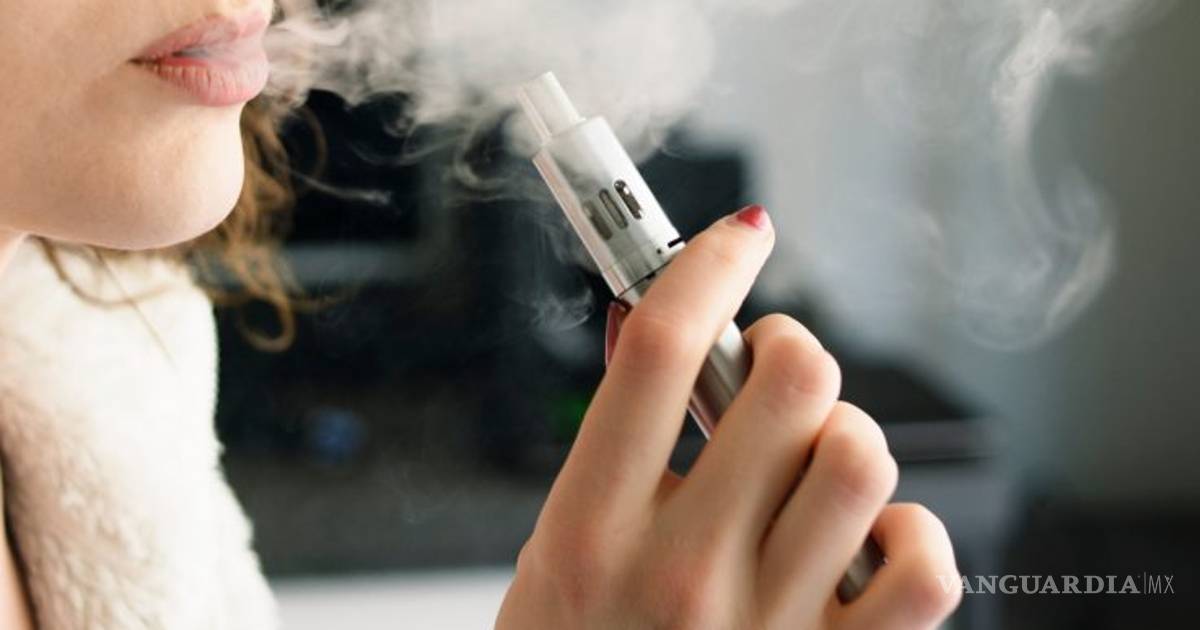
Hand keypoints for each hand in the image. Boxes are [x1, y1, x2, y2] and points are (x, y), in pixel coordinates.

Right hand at [496, 206, 961, 629]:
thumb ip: (610, 443)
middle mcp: (681, 574)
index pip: (662, 353)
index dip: (706, 266)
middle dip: (789, 345)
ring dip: (847, 431)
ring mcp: (765, 627)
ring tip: (812, 457)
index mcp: (590, 532)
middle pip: (787, 386)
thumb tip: (652, 327)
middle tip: (771, 363)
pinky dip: (914, 534)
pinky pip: (924, 571)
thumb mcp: (553, 553)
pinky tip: (867, 536)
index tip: (735, 240)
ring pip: (862, 460)